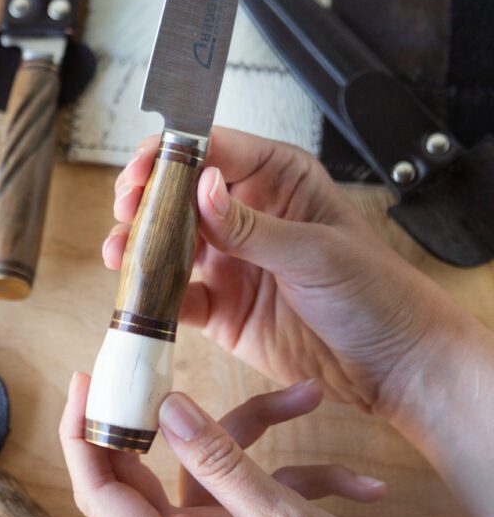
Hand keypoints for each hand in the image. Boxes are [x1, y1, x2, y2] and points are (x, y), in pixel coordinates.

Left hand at [61, 376, 450, 516]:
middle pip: (148, 469)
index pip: (101, 493)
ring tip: (310, 396)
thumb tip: (167, 407)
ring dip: (261, 429)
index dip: (83, 435)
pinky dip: (304, 475)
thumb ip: (222, 464)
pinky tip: (360, 484)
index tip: (85, 380)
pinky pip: (255, 488)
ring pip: (213, 464)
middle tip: (160, 357)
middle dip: (161, 410)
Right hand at [104, 127, 470, 416]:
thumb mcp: (315, 252)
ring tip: (120, 251)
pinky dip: (151, 295)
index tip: (143, 168)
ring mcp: (232, 261)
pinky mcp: (221, 307)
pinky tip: (135, 292)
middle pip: (180, 193)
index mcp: (280, 179)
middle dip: (146, 197)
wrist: (396, 366)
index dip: (172, 155)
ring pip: (169, 242)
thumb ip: (251, 225)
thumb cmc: (377, 294)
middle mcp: (249, 214)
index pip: (215, 150)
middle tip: (126, 207)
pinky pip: (175, 295)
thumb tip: (203, 187)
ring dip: (139, 244)